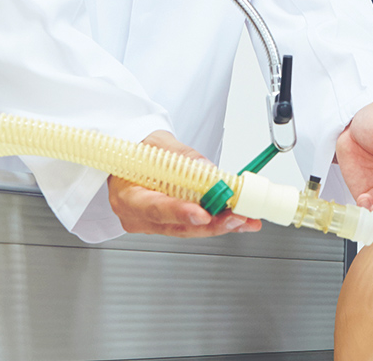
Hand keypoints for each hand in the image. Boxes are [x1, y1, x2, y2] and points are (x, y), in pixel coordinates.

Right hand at [108, 131, 260, 237]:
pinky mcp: (167, 224)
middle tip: (237, 218)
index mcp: (127, 196)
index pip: (154, 208)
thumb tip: (205, 169)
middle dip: (211, 224)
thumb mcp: (159, 143)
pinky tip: (234, 218)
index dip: (180, 212)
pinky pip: (192, 226)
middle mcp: (137, 216)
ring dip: (219, 224)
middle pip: (177, 226)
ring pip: (188, 229)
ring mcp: (152, 224)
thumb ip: (182, 157)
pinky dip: (214, 222)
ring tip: (244, 218)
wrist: (135, 155)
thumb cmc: (140, 149)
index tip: (203, 214)